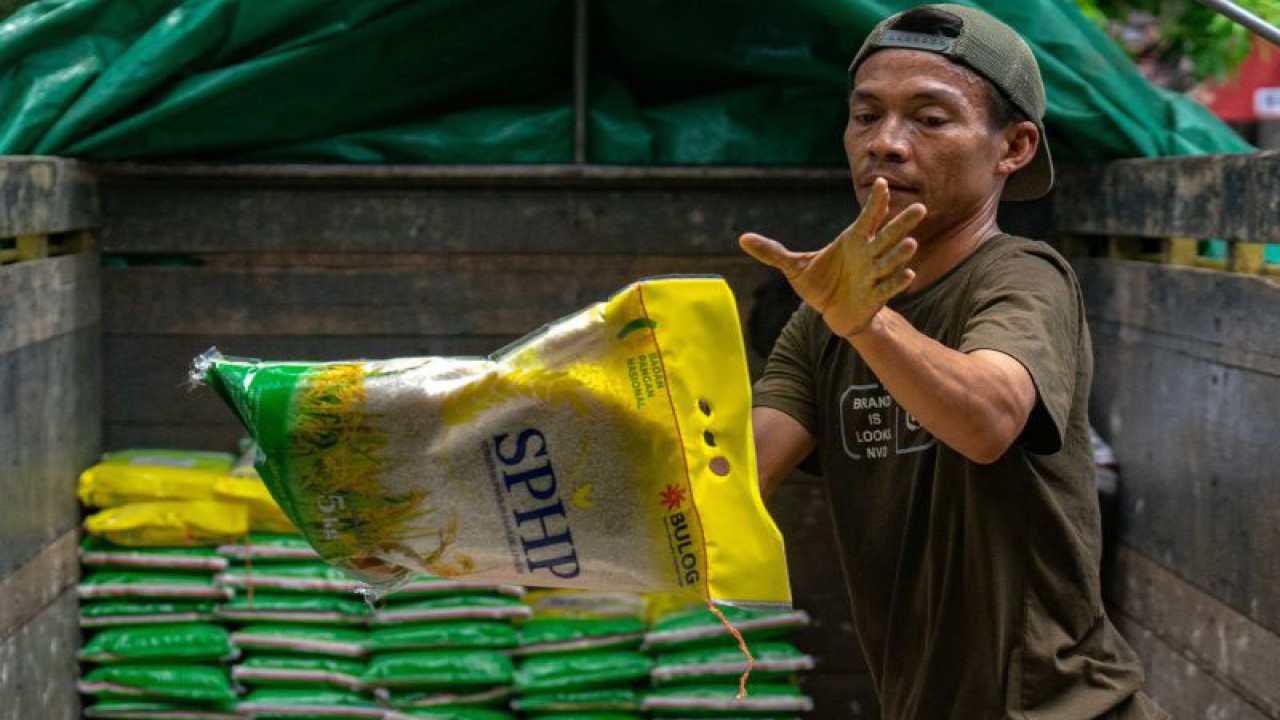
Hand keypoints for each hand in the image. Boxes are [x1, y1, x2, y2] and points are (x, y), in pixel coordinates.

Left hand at [739, 178, 925, 337]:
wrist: (832, 313)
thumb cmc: (820, 284)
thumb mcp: (794, 268)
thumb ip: (772, 252)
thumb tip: (742, 239)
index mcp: (853, 241)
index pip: (867, 218)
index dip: (876, 202)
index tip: (882, 183)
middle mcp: (868, 254)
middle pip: (887, 236)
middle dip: (902, 223)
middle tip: (919, 208)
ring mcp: (874, 275)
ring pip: (891, 261)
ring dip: (900, 253)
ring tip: (910, 243)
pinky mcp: (874, 297)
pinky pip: (888, 288)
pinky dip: (897, 282)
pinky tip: (909, 274)